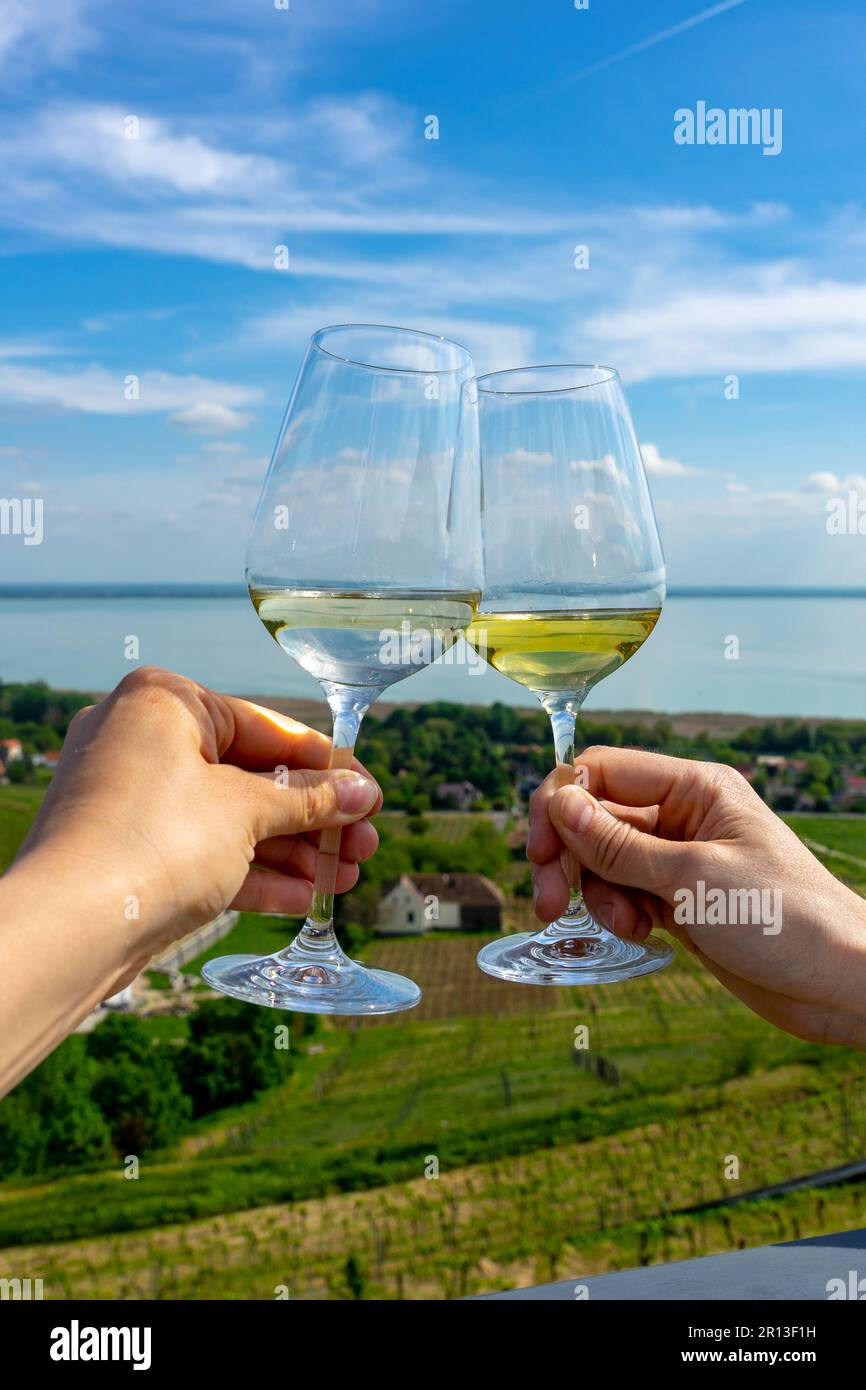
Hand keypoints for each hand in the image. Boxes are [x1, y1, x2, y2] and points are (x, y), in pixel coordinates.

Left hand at [16, 666, 381, 958]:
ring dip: (291, 851)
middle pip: (251, 776)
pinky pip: (204, 851)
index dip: (328, 763)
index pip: (266, 726)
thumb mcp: (247, 812)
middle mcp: (143, 739)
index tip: (370, 792)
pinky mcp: (131, 851)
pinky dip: (253, 872)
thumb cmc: (157, 842)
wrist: (71, 927)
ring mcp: (133, 798)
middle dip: (313, 818)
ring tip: (345, 878)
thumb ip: (309, 799)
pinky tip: (304, 898)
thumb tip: (361, 792)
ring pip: (230, 819)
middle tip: (364, 845)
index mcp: (166, 701)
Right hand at [528, 746, 865, 1047]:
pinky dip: (617, 912)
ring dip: (596, 892)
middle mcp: (684, 815)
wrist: (839, 982)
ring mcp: (681, 858)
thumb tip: (559, 803)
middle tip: (548, 903)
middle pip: (594, 816)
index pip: (601, 772)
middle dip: (566, 856)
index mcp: (694, 788)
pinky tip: (640, 934)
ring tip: (626, 926)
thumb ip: (618, 844)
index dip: (559, 804)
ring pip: (603, 859)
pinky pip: (624, 892)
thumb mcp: (691, 878)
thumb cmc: (784, 919)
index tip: (537, 852)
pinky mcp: (681, 898)